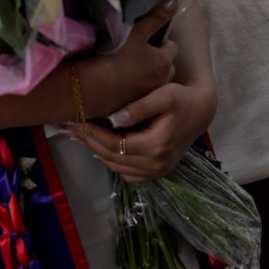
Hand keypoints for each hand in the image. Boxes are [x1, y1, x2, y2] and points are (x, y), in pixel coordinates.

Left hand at [64, 76, 216, 183]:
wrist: (200, 111)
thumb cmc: (181, 98)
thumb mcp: (164, 95)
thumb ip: (139, 107)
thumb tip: (113, 119)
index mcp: (156, 146)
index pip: (114, 144)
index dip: (92, 133)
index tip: (75, 119)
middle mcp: (156, 165)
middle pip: (111, 157)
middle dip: (87, 141)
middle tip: (68, 126)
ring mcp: (156, 172)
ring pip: (116, 166)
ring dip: (95, 150)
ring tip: (77, 134)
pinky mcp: (155, 172)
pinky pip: (126, 172)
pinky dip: (110, 160)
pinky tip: (98, 145)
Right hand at [76, 0, 180, 121]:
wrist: (89, 87)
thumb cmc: (113, 55)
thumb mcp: (136, 31)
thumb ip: (157, 16)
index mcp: (164, 61)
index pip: (172, 47)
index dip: (160, 42)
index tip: (145, 40)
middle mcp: (161, 81)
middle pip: (166, 66)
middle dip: (156, 60)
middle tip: (135, 52)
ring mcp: (147, 95)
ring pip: (153, 80)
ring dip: (146, 74)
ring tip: (126, 66)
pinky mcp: (133, 105)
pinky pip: (139, 92)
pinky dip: (134, 86)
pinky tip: (119, 80)